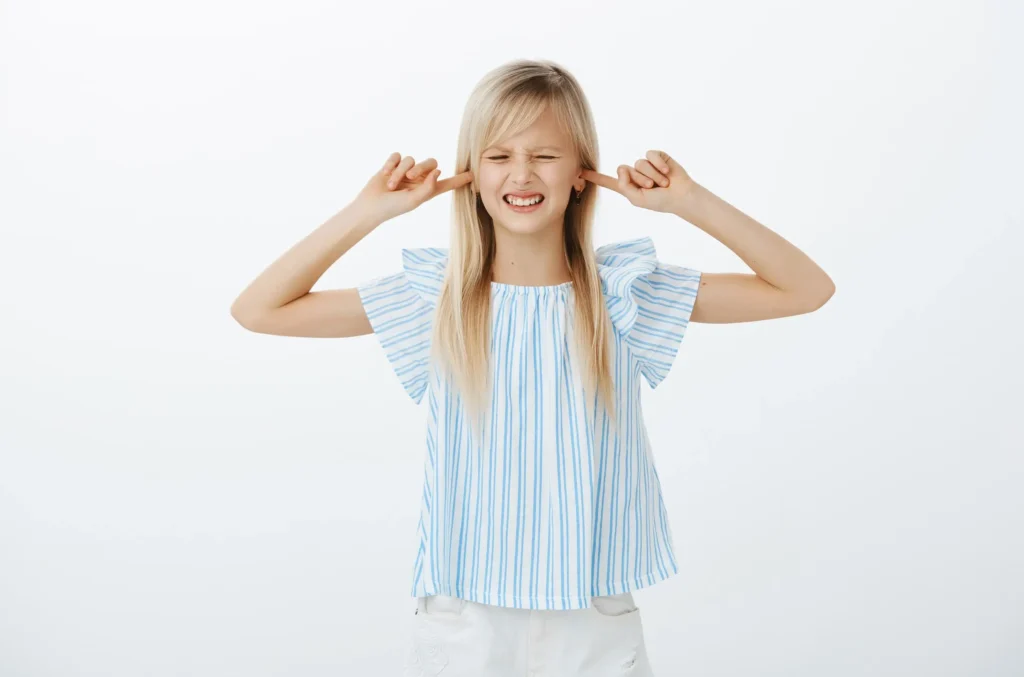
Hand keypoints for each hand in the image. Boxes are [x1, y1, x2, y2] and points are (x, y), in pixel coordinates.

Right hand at [354, 152, 472, 221]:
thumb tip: (438, 171)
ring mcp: (406, 171)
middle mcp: (419, 179)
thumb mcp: (413, 201)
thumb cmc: (393, 207)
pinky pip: (397, 156)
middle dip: (420, 168)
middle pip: (430, 162)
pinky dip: (391, 165)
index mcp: (427, 190)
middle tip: (410, 177)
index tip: (473, 175)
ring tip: (390, 185)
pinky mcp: (393, 165)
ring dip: (400, 172)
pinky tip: (384, 174)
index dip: (459, 179)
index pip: (447, 183)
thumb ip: (428, 188)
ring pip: (410, 159)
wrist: (371, 205)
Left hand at [581, 149, 695, 213]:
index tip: (578, 172)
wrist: (681, 196)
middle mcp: (634, 174)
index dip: (594, 176)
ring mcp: (645, 164)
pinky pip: (651, 155)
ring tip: (662, 183)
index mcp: (627, 186)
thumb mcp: (637, 199)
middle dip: (640, 179)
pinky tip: (667, 172)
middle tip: (653, 188)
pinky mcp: (657, 156)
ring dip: (652, 175)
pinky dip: (659, 165)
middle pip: (625, 169)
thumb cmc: (660, 201)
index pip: (608, 181)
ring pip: (639, 163)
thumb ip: (624, 186)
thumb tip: (622, 168)